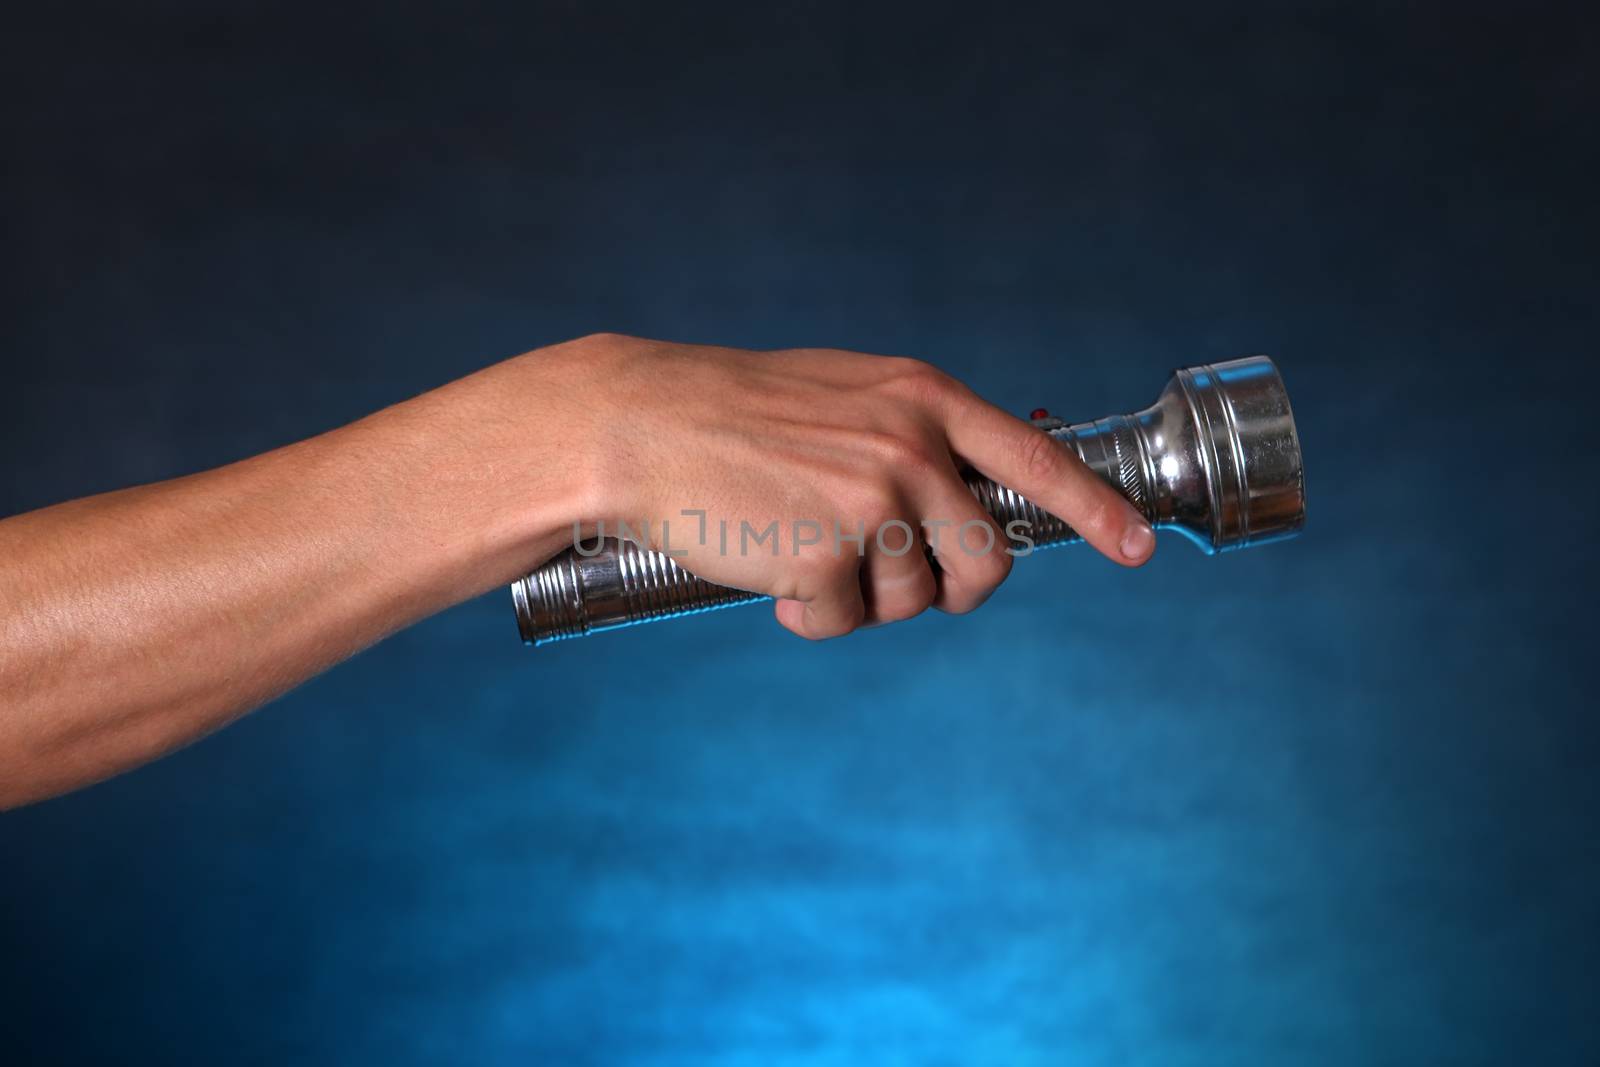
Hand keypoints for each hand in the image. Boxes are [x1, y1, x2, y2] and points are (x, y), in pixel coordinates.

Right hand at [530, 334, 1155, 638]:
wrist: (637, 425)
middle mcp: (911, 445)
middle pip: (988, 560)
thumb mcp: (840, 399)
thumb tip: (958, 511)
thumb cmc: (732, 415)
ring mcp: (872, 500)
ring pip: (916, 601)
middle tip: (895, 582)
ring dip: (864, 599)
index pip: (1034, 459)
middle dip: (951, 590)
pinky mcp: (825, 554)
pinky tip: (767, 577)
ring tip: (801, 555)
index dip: (1093, 511)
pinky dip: (808, 619)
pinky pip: (845, 623)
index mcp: (921, 398)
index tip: (1137, 550)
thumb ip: (908, 438)